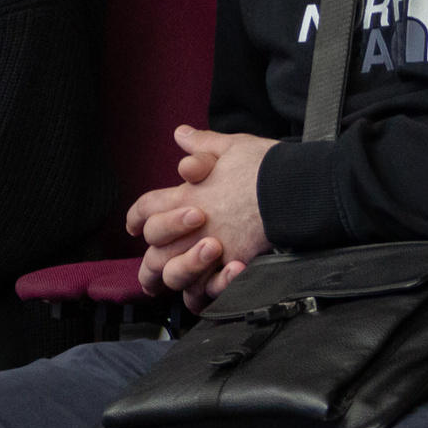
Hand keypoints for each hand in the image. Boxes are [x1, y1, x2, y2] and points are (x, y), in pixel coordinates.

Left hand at [126, 128, 275, 299]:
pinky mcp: (232, 264)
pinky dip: (202, 293)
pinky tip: (202, 291)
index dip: (136, 216)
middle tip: (153, 258)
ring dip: (172, 275)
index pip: (148, 206)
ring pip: (174, 273)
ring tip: (172, 281)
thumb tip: (181, 134)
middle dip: (151, 251)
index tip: (134, 225)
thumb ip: (202, 144)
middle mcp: (193, 224)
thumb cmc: (265, 166)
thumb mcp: (232, 145)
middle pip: (154, 245)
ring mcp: (211, 248)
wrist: (294, 190)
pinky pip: (207, 290)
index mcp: (187, 193)